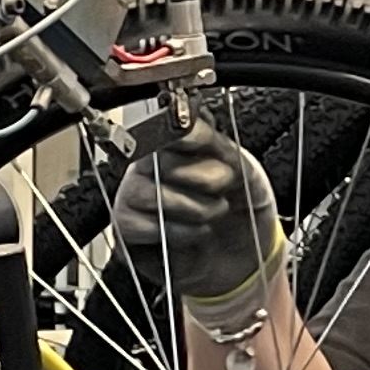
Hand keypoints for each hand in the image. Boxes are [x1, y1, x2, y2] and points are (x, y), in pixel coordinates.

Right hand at [114, 120, 287, 332]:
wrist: (243, 256)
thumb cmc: (239, 208)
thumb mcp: (243, 168)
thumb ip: (215, 140)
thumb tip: (191, 113)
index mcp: (175, 141)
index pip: (166, 124)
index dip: (192, 139)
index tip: (219, 155)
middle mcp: (147, 164)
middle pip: (156, 157)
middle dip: (201, 177)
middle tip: (223, 190)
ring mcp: (133, 194)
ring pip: (147, 192)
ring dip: (192, 208)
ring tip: (212, 215)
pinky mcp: (125, 227)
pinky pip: (139, 225)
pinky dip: (176, 233)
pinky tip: (194, 234)